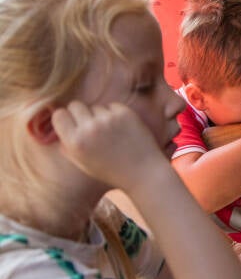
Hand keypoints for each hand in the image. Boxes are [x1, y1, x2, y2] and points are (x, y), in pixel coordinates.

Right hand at [51, 101, 167, 191]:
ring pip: (96, 107)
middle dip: (81, 113)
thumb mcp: (82, 163)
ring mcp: (108, 119)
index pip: (59, 115)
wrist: (143, 172)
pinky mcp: (125, 113)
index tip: (72, 123)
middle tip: (91, 125)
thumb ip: (68, 145)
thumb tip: (59, 128)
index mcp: (75, 142)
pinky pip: (112, 106)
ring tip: (111, 133)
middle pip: (76, 105)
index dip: (65, 118)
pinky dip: (115, 114)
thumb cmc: (111, 170)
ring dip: (100, 115)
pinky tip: (122, 129)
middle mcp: (89, 129)